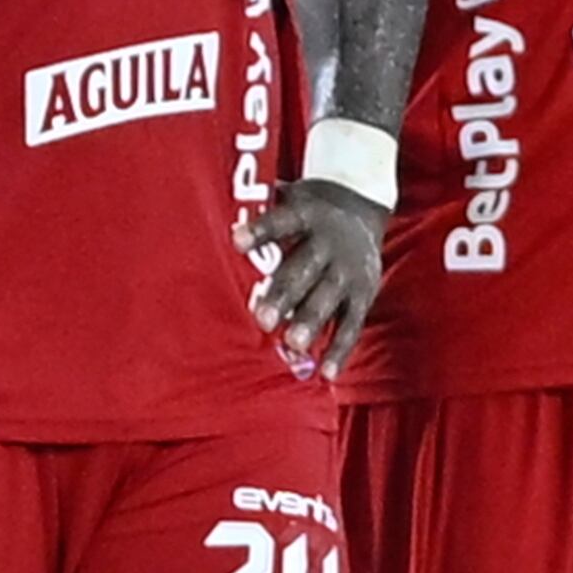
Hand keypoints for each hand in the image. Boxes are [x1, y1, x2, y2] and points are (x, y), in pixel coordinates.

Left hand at [242, 174, 383, 371]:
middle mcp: (329, 244)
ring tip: (293, 344)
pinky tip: (325, 373)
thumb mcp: (290, 199)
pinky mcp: (363, 296)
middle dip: (284, 294)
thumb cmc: (307, 214)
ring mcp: (348, 272)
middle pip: (304, 268)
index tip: (237, 241)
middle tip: (262, 319)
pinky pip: (351, 325)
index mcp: (306, 216)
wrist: (361, 211)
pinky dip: (339, 350)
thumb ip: (260, 207)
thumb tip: (210, 206)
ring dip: (310, 322)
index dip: (260, 231)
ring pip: (327, 298)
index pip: (281, 221)